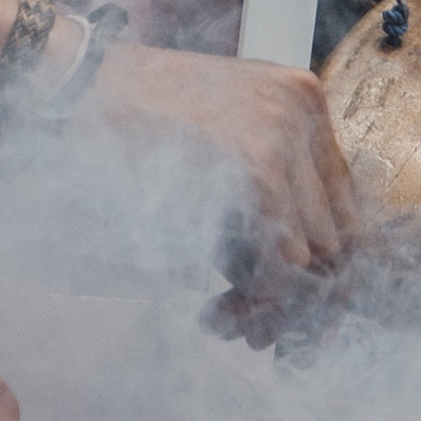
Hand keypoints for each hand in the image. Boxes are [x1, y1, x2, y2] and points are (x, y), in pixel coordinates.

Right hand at [81, 43, 352, 304]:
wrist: (76, 86)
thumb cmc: (130, 117)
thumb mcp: (216, 137)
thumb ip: (262, 194)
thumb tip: (292, 280)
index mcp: (303, 98)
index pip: (344, 202)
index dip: (325, 268)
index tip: (303, 313)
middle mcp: (305, 111)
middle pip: (338, 231)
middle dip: (301, 294)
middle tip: (260, 333)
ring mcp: (286, 135)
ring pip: (315, 254)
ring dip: (276, 305)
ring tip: (235, 328)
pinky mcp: (259, 165)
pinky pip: (283, 260)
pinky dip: (260, 298)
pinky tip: (219, 314)